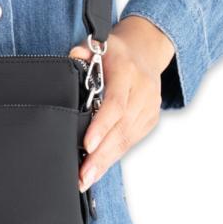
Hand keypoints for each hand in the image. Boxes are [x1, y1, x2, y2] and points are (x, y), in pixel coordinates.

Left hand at [68, 16, 175, 193]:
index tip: (87, 145)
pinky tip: (100, 167)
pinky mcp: (150, 119)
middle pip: (122, 128)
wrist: (145, 52)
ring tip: (87, 178)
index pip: (116, 103)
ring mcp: (150, 107)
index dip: (102, 126)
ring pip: (128, 139)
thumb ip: (81, 53)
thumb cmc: (115, 53)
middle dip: (101, 155)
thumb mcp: (96, 46)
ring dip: (107, 160)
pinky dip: (115, 155)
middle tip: (84, 175)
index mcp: (127, 71)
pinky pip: (132, 141)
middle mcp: (142, 90)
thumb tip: (72, 61)